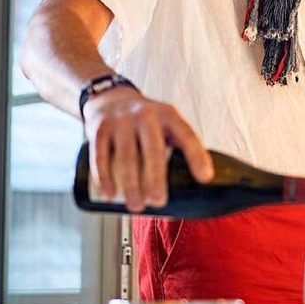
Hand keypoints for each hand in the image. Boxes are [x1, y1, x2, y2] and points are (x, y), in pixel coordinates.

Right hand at [82, 86, 213, 211]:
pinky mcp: (99, 128)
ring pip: (126, 157)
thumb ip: (177, 146)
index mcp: (168, 115)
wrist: (111, 97)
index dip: (197, 156)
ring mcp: (121, 121)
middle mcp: (146, 115)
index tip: (205, 178)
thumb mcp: (165, 122)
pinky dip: (104, 177)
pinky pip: (100, 156)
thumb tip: (193, 185)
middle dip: (156, 179)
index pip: (186, 136)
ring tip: (136, 206)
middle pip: (153, 150)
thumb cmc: (144, 119)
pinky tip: (110, 193)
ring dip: (131, 185)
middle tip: (159, 202)